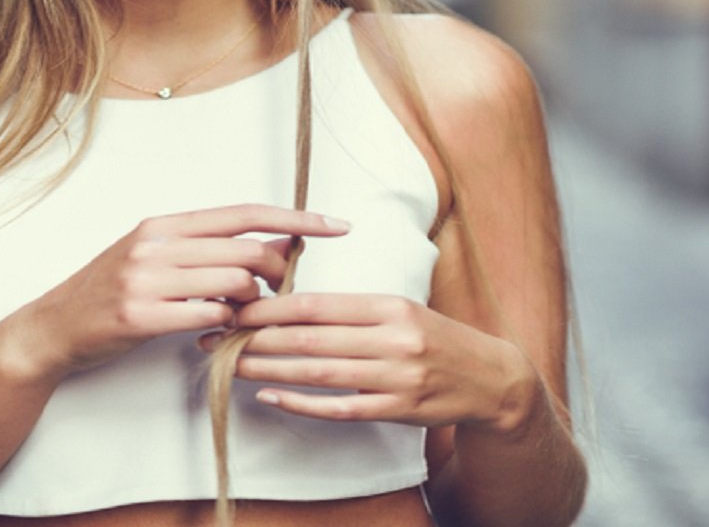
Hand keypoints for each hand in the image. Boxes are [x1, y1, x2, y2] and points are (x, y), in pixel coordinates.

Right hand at [0, 205, 350, 383]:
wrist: (52, 327)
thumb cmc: (107, 292)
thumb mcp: (148, 255)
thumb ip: (199, 247)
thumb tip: (263, 245)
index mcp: (162, 224)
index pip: (243, 213)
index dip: (294, 217)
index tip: (336, 226)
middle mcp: (155, 244)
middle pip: (246, 250)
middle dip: (277, 273)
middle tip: (276, 291)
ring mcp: (145, 280)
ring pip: (233, 284)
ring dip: (250, 304)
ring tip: (238, 313)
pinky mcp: (139, 316)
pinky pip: (207, 317)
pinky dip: (223, 325)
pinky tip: (215, 330)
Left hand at [201, 293, 539, 432]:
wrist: (490, 378)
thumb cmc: (434, 337)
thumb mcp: (398, 309)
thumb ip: (350, 306)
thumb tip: (289, 299)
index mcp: (388, 306)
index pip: (316, 304)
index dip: (269, 306)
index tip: (233, 306)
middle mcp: (392, 339)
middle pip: (310, 338)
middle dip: (256, 337)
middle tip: (218, 336)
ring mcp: (396, 377)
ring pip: (319, 373)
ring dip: (269, 368)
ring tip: (231, 364)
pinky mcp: (397, 410)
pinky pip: (339, 408)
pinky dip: (301, 402)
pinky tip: (271, 394)